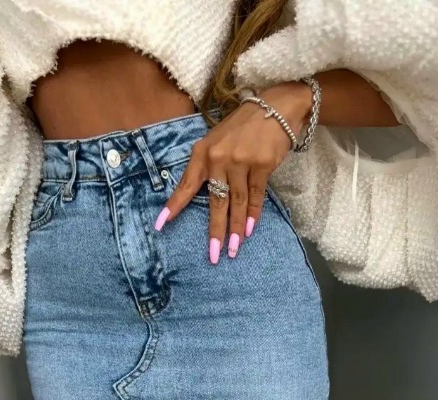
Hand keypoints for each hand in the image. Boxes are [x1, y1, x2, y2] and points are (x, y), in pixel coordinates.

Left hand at [154, 81, 312, 261]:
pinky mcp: (262, 165)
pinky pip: (255, 195)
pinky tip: (250, 230)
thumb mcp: (217, 141)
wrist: (275, 107)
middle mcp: (219, 158)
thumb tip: (202, 196)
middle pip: (216, 201)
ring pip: (236, 203)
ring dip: (236, 229)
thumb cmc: (243, 127)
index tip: (161, 225)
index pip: (186, 184)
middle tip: (213, 255)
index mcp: (203, 152)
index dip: (174, 206)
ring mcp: (241, 162)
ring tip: (234, 250)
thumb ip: (207, 165)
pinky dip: (253, 214)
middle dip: (215, 232)